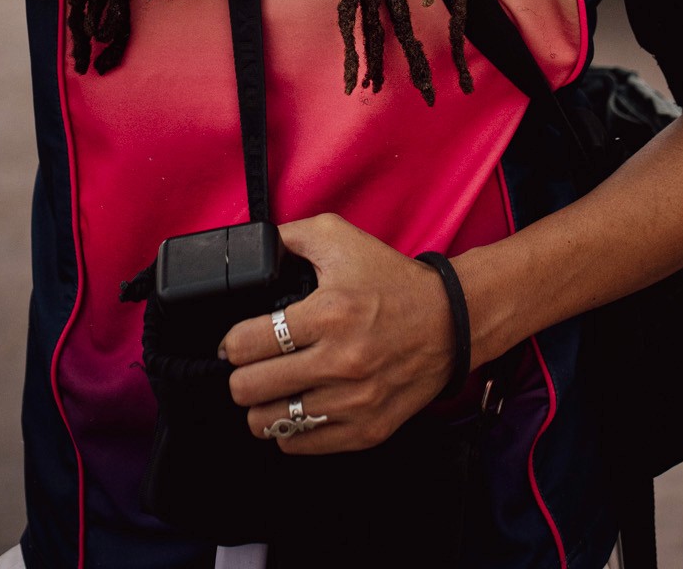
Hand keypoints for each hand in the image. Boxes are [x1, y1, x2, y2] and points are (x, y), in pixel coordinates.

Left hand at [221, 214, 455, 454]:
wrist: (451, 321)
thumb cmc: (393, 281)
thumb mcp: (340, 238)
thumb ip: (291, 236)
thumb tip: (256, 247)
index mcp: (329, 313)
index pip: (246, 344)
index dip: (231, 343)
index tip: (236, 342)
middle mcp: (339, 362)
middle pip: (249, 389)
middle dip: (240, 376)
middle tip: (251, 366)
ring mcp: (353, 402)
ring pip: (269, 424)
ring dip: (262, 406)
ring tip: (272, 389)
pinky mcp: (366, 430)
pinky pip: (300, 446)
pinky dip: (290, 430)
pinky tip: (298, 406)